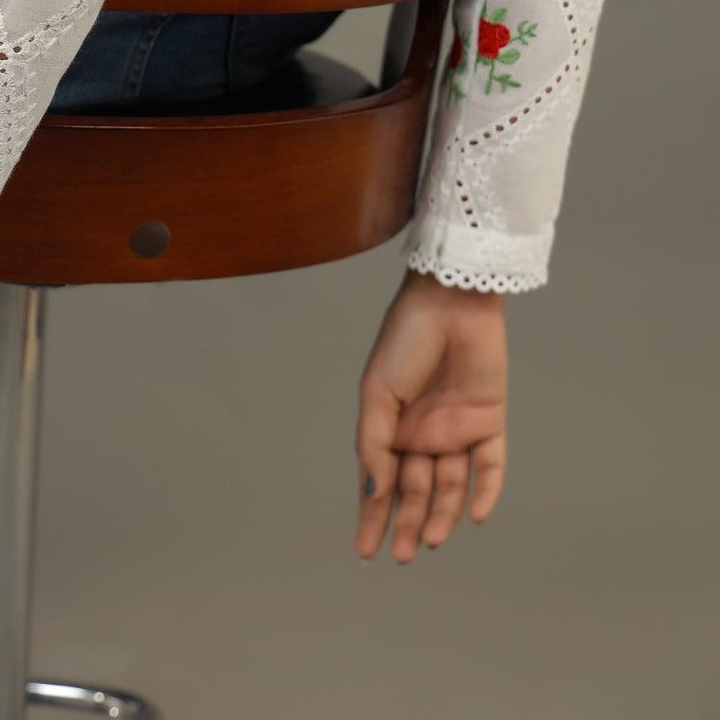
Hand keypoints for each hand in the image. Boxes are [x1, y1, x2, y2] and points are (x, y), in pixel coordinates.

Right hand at [355, 268, 507, 561]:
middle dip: (408, 523)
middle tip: (404, 555)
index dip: (372, 515)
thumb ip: (374, 444)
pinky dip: (485, 490)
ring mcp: (457, 429)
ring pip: (450, 484)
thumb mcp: (377, 393)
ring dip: (441, 513)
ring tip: (432, 539)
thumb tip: (372, 492)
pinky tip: (475, 515)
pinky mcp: (489, 421)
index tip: (366, 550)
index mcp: (390, 426)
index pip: (380, 481)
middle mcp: (422, 433)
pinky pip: (489, 464)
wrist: (449, 302)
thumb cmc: (404, 340)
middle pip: (415, 490)